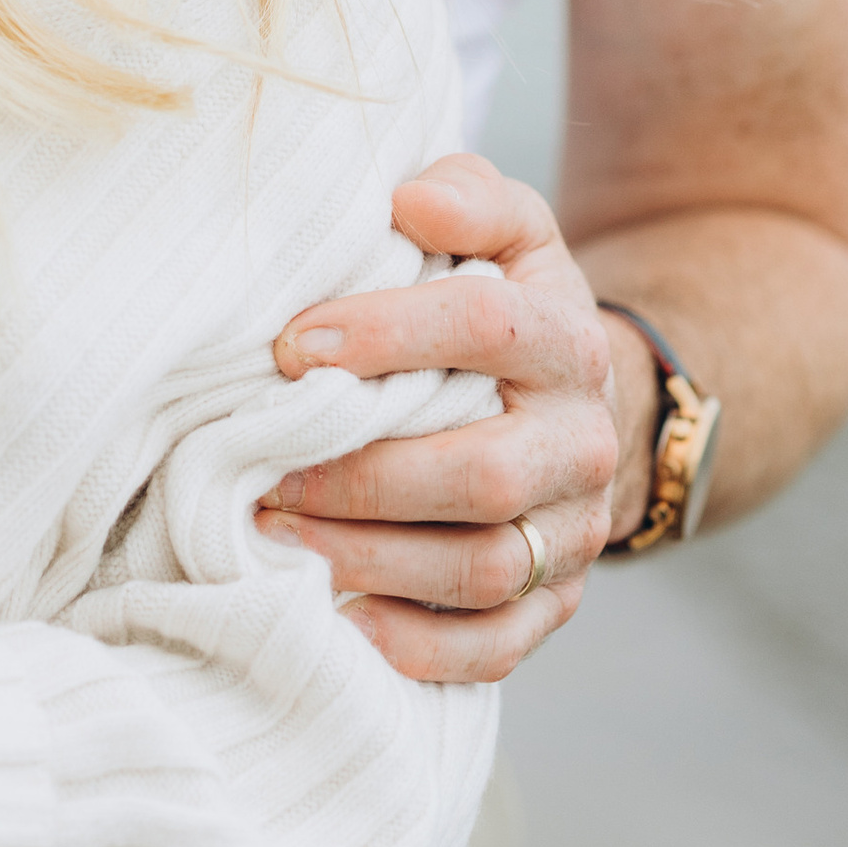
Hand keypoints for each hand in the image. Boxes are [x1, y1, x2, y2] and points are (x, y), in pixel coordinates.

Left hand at [258, 157, 621, 682]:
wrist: (581, 405)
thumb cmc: (507, 308)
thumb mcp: (508, 233)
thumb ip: (466, 199)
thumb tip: (408, 200)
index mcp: (567, 340)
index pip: (485, 329)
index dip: (383, 335)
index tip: (290, 347)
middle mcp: (583, 444)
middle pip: (482, 473)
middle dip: (360, 475)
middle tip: (263, 469)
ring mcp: (575, 534)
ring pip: (481, 569)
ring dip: (367, 559)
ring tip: (275, 534)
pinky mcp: (554, 603)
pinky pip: (492, 647)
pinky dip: (414, 645)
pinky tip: (338, 616)